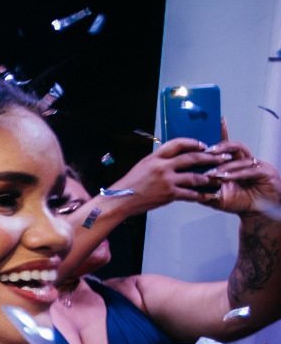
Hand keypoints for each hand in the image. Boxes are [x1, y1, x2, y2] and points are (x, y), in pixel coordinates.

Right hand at [106, 138, 226, 209]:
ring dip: (210, 178)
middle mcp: (162, 167)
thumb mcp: (143, 166)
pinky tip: (210, 195)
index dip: (193, 143)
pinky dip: (202, 195)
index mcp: (155, 157)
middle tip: (222, 158)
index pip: (178, 144)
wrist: (120, 200)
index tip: (204, 145)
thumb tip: (176, 160)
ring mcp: (166, 181)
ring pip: (195, 177)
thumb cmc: (131, 185)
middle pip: (192, 158)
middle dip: (210, 158)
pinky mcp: (169, 195)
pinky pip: (191, 194)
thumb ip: (160, 162)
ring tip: (220, 178)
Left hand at [201, 139, 280, 219]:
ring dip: (226, 165)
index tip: (204, 140)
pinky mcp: (266, 172)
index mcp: (235, 162)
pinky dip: (237, 174)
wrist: (256, 213)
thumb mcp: (217, 197)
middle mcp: (246, 160)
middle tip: (207, 152)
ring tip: (213, 172)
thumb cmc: (239, 202)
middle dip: (221, 148)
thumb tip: (186, 187)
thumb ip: (204, 191)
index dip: (218, 138)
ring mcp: (257, 165)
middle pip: (235, 147)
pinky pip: (250, 171)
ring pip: (241, 159)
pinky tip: (226, 178)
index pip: (226, 147)